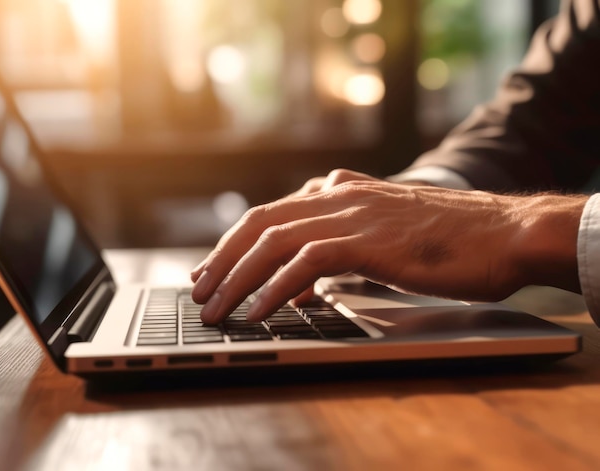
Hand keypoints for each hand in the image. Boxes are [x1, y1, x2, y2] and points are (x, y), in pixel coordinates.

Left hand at [191, 177, 585, 323]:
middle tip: (199, 289)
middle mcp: (340, 195)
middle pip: (261, 222)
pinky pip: (305, 262)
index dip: (236, 242)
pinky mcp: (368, 240)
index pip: (272, 213)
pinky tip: (260, 310)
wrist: (504, 233)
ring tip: (215, 306)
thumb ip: (343, 246)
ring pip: (274, 239)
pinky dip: (276, 288)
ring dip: (238, 275)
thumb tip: (302, 279)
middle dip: (223, 258)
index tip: (213, 268)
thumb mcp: (385, 237)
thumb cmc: (450, 241)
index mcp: (342, 191)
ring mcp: (353, 214)